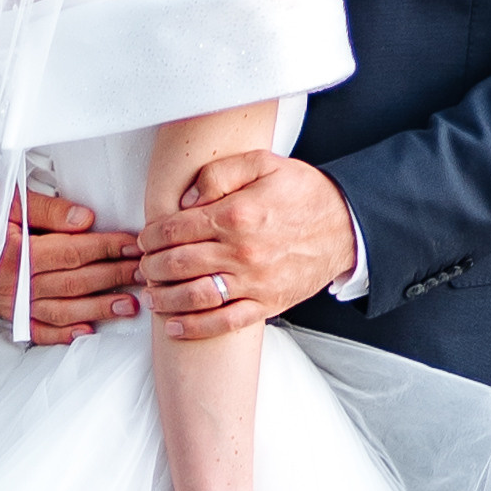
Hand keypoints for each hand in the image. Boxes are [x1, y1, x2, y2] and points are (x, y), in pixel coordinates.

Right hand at [0, 189, 140, 343]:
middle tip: (144, 272)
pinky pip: (36, 331)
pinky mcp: (5, 314)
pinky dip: (62, 335)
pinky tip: (87, 332)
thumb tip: (85, 220)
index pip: (74, 252)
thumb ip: (48, 210)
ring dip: (99, 309)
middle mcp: (14, 283)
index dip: (108, 248)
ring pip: (63, 310)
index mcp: (16, 253)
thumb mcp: (7, 199)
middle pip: (75, 282)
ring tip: (130, 305)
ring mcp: (10, 303)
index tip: (134, 244)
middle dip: (114, 276)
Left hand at [138, 153, 355, 341]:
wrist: (347, 226)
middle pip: (177, 264)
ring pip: (194, 297)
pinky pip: (224, 322)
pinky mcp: (267, 304)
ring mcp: (254, 282)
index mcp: (237, 215)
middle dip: (151, 267)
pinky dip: (195, 327)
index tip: (144, 239)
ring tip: (151, 295)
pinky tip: (175, 326)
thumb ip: (219, 173)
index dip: (151, 236)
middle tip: (143, 266)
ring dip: (164, 298)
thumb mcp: (263, 164)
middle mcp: (242, 252)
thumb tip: (185, 200)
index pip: (175, 229)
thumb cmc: (303, 192)